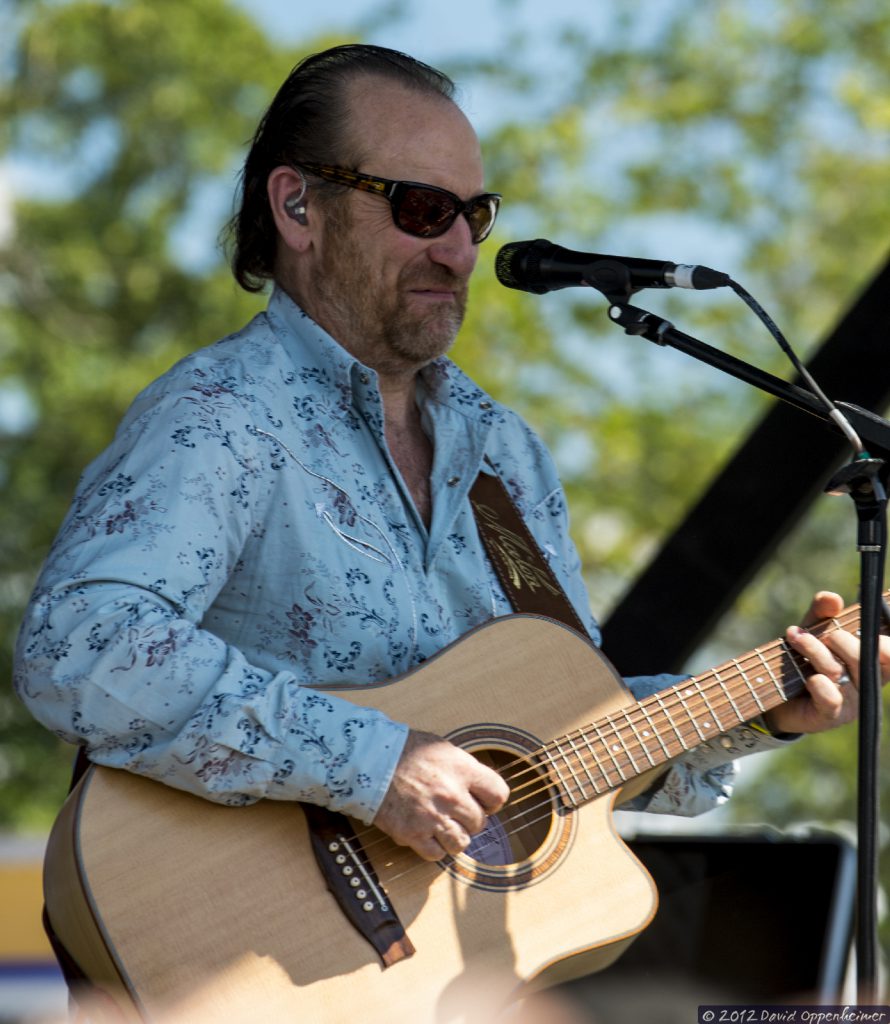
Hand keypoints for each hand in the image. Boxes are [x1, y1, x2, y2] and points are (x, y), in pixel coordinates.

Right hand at [372, 730, 508, 861]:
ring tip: (442, 824)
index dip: (491, 800)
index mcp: (462, 770)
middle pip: (480, 822)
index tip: (482, 800)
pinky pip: (436, 854)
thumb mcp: (443, 749)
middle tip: (454, 810)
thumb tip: (481, 790)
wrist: (369, 760)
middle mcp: (451, 795)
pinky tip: (427, 833)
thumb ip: (465, 770)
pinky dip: (434, 848)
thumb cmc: (405, 751)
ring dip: (454, 836)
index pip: (498, 795)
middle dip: (469, 818)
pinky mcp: (412, 833)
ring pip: (461, 843)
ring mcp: (432, 817)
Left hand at [763, 591, 889, 734]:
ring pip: (838, 671)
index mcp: (872, 661)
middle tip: (822, 634)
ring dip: (814, 650)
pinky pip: (831, 698)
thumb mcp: (812, 631)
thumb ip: (822, 613)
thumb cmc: (804, 659)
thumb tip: (831, 598)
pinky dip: (819, 684)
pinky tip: (808, 678)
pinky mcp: (830, 715)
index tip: (865, 628)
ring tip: (795, 637)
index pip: (888, 652)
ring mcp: (851, 702)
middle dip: (839, 638)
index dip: (885, 643)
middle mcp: (867, 682)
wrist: (777, 694)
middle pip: (863, 657)